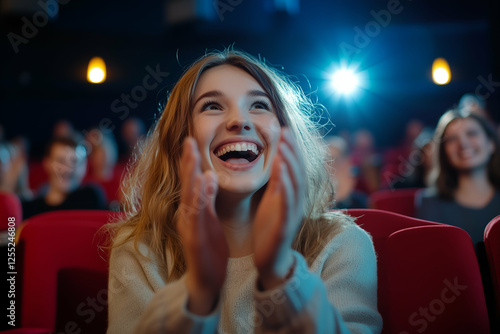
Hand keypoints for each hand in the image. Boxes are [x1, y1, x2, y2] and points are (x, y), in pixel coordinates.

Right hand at [177, 138, 228, 313]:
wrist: (207, 280)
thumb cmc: (209, 248)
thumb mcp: (210, 218)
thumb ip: (208, 198)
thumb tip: (208, 175)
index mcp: (191, 209)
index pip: (190, 181)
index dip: (190, 160)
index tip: (192, 140)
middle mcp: (186, 215)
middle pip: (186, 184)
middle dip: (187, 162)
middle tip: (189, 139)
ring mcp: (188, 227)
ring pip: (188, 197)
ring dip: (189, 176)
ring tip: (193, 155)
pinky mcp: (194, 239)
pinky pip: (196, 216)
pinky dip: (198, 200)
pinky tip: (202, 185)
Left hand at [253, 128, 304, 289]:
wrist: (270, 261)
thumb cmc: (269, 230)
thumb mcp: (272, 201)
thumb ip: (277, 182)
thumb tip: (279, 159)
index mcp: (290, 196)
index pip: (294, 168)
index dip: (291, 149)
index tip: (284, 129)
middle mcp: (296, 202)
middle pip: (297, 172)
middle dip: (292, 151)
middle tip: (285, 131)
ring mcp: (292, 214)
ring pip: (295, 186)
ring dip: (290, 165)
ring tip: (283, 147)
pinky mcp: (285, 227)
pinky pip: (287, 204)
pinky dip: (285, 187)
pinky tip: (281, 175)